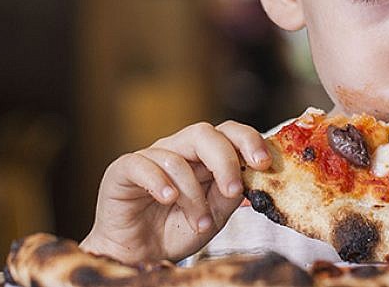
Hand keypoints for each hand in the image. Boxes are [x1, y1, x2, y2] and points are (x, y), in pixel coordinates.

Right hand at [80, 121, 270, 263]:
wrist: (139, 255)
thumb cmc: (175, 230)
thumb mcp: (213, 217)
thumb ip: (229, 196)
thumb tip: (249, 179)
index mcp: (203, 156)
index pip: (228, 132)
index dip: (248, 141)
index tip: (264, 163)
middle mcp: (178, 149)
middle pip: (204, 134)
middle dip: (224, 160)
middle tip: (232, 189)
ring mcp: (151, 157)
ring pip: (177, 158)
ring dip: (193, 195)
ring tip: (199, 222)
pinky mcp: (123, 170)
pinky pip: (143, 164)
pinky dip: (159, 182)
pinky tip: (168, 199)